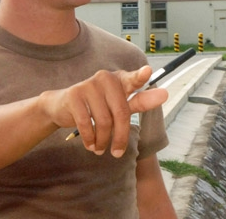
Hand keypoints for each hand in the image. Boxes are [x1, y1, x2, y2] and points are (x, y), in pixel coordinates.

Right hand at [39, 66, 167, 157]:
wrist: (61, 106)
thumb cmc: (96, 106)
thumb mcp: (119, 105)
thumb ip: (141, 101)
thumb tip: (165, 93)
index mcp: (119, 79)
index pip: (132, 79)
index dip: (140, 76)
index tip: (148, 71)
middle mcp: (105, 78)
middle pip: (121, 113)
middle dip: (120, 137)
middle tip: (117, 153)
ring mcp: (88, 85)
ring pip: (103, 121)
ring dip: (102, 141)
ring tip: (100, 148)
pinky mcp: (74, 95)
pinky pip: (86, 123)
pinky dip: (89, 139)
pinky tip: (90, 144)